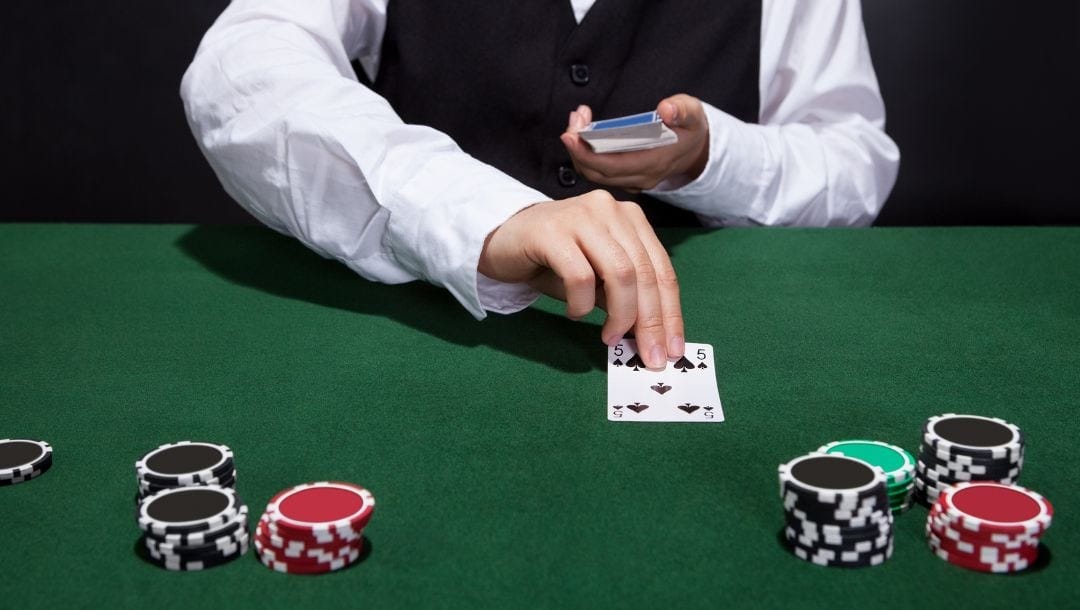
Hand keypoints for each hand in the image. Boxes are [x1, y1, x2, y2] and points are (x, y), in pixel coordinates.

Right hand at [478, 190, 684, 368]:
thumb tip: (653, 337)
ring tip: (609, 338)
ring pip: (620, 273)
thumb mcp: (598, 280)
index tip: (673, 350)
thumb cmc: (554, 262)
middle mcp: (611, 210)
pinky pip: (580, 276)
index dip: (671, 313)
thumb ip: (625, 298)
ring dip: (620, 315)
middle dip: (651, 321)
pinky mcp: (552, 231)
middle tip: (649, 357)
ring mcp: (582, 216)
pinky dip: (581, 304)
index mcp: (630, 219)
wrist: (502, 240)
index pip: (661, 269)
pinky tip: (574, 312)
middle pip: (645, 272)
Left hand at [559, 94, 708, 192]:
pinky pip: (600, 171)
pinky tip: (584, 131)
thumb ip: (682, 110)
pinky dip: (587, 153)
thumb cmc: (691, 129)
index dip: (587, 154)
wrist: (697, 151)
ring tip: (578, 120)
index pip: (613, 166)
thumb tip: (665, 109)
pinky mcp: (627, 176)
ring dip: (580, 150)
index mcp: (655, 163)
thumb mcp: (693, 114)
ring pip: (595, 173)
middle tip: (573, 121)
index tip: (571, 136)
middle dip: (578, 148)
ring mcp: (633, 179)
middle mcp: (641, 176)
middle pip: (598, 172)